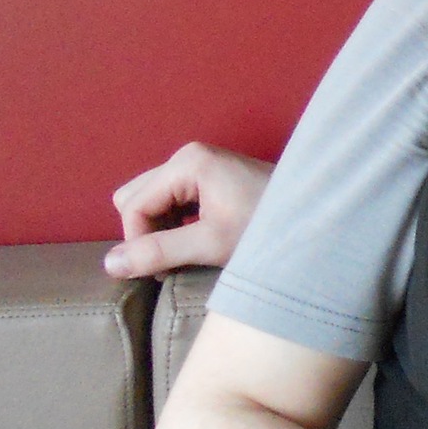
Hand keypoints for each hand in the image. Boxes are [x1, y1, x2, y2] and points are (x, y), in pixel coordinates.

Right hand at [108, 143, 271, 276]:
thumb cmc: (267, 227)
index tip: (160, 272)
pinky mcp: (210, 178)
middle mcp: (188, 157)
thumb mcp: (211, 244)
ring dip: (160, 231)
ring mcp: (200, 165)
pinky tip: (199, 242)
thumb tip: (110, 264)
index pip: (133, 206)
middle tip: (174, 261)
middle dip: (146, 233)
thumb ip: (159, 252)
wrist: (318, 215)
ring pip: (152, 202)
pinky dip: (175, 225)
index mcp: (186, 163)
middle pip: (136, 199)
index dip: (137, 243)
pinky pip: (172, 202)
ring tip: (188, 254)